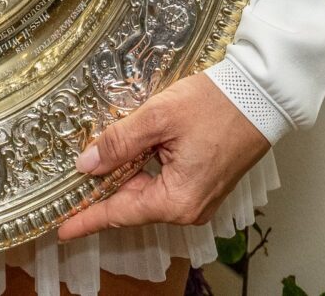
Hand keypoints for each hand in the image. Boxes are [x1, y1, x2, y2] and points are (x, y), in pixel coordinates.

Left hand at [56, 74, 270, 239]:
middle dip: (105, 189)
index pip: (120, 214)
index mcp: (177, 200)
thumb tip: (87, 164)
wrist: (262, 94)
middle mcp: (189, 208)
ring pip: (149, 192)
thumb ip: (119, 142)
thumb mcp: (160, 116)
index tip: (61, 230)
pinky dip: (146, 171)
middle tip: (74, 179)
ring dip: (127, 175)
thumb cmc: (218, 104)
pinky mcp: (206, 184)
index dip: (87, 220)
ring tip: (101, 160)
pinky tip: (133, 153)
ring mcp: (200, 198)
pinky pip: (166, 184)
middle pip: (133, 203)